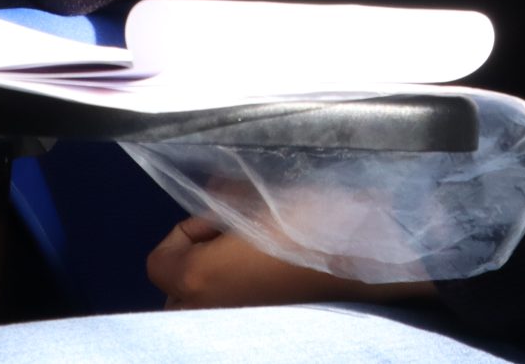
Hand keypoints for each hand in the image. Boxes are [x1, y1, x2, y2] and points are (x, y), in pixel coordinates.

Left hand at [145, 216, 432, 310]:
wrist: (366, 261)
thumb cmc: (313, 227)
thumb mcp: (265, 197)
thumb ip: (227, 194)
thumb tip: (214, 190)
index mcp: (198, 277)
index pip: (158, 259)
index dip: (187, 231)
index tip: (221, 219)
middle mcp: (207, 311)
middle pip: (175, 293)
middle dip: (194, 267)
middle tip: (231, 242)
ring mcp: (236, 326)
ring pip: (202, 311)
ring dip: (215, 288)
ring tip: (251, 263)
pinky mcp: (263, 333)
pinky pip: (232, 319)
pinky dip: (240, 304)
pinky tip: (270, 283)